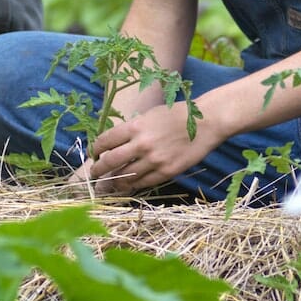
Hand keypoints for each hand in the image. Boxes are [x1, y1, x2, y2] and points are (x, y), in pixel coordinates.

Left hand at [88, 99, 212, 194]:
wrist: (206, 121)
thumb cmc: (177, 115)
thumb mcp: (150, 116)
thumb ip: (132, 130)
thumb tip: (115, 144)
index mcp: (135, 126)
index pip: (105, 141)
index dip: (95, 149)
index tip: (94, 154)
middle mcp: (142, 144)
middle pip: (110, 162)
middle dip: (98, 170)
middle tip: (95, 174)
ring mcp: (155, 160)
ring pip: (126, 176)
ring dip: (115, 182)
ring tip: (111, 184)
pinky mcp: (167, 171)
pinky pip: (144, 183)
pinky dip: (134, 185)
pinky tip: (130, 185)